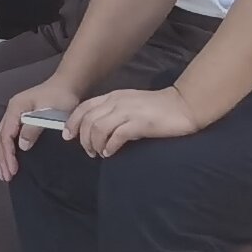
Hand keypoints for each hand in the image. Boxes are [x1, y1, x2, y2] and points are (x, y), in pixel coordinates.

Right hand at [0, 77, 82, 179]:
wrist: (67, 85)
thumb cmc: (61, 97)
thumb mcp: (50, 113)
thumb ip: (34, 128)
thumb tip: (22, 146)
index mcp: (16, 108)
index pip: (6, 134)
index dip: (8, 153)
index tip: (13, 170)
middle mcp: (11, 111)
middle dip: (1, 158)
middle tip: (6, 176)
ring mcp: (14, 114)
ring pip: (0, 137)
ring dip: (1, 155)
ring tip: (4, 173)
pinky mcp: (20, 118)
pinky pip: (7, 136)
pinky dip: (5, 149)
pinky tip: (8, 159)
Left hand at [72, 86, 202, 157]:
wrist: (183, 105)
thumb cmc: (157, 108)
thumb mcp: (129, 104)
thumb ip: (113, 112)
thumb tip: (96, 129)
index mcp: (112, 97)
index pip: (84, 108)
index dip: (73, 122)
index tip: (68, 136)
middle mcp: (117, 102)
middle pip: (88, 120)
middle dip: (83, 137)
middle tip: (88, 151)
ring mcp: (128, 111)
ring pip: (98, 128)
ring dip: (95, 144)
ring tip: (99, 153)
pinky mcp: (140, 123)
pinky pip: (117, 135)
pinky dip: (110, 146)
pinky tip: (110, 153)